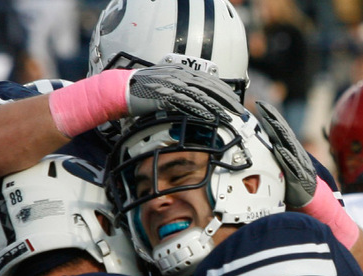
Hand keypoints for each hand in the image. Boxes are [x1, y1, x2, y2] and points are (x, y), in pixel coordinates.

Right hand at [128, 66, 245, 121]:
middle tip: (238, 111)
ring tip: (228, 116)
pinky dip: (199, 110)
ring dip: (217, 106)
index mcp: (181, 71)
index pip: (209, 80)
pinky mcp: (165, 95)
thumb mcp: (166, 86)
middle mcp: (179, 74)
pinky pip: (187, 103)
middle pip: (209, 86)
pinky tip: (210, 117)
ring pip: (201, 94)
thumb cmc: (143, 91)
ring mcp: (173, 84)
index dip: (224, 91)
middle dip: (226, 99)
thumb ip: (181, 90)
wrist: (123, 90)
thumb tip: (195, 101)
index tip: (234, 101)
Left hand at [255, 100, 316, 206]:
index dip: (271, 115)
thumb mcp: (282, 163)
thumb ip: (273, 152)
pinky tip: (279, 150)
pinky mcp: (298, 176)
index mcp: (289, 148)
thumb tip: (258, 143)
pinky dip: (285, 157)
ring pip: (287, 145)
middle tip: (263, 107)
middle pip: (282, 132)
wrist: (312, 197)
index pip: (279, 128)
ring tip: (270, 122)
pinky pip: (291, 165)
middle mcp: (294, 152)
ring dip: (279, 133)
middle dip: (273, 119)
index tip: (260, 104)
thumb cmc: (294, 180)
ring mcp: (297, 163)